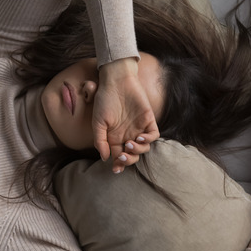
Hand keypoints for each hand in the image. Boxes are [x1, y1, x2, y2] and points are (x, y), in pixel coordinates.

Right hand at [92, 58, 159, 172]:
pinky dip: (148, 140)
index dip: (118, 165)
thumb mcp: (97, 122)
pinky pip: (153, 135)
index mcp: (115, 137)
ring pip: (143, 148)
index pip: (118, 156)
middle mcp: (127, 135)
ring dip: (137, 151)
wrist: (116, 81)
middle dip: (128, 160)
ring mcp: (139, 128)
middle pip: (132, 155)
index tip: (115, 169)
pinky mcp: (148, 120)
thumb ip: (100, 141)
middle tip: (122, 156)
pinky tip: (139, 137)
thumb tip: (104, 158)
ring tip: (129, 144)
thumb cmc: (105, 100)